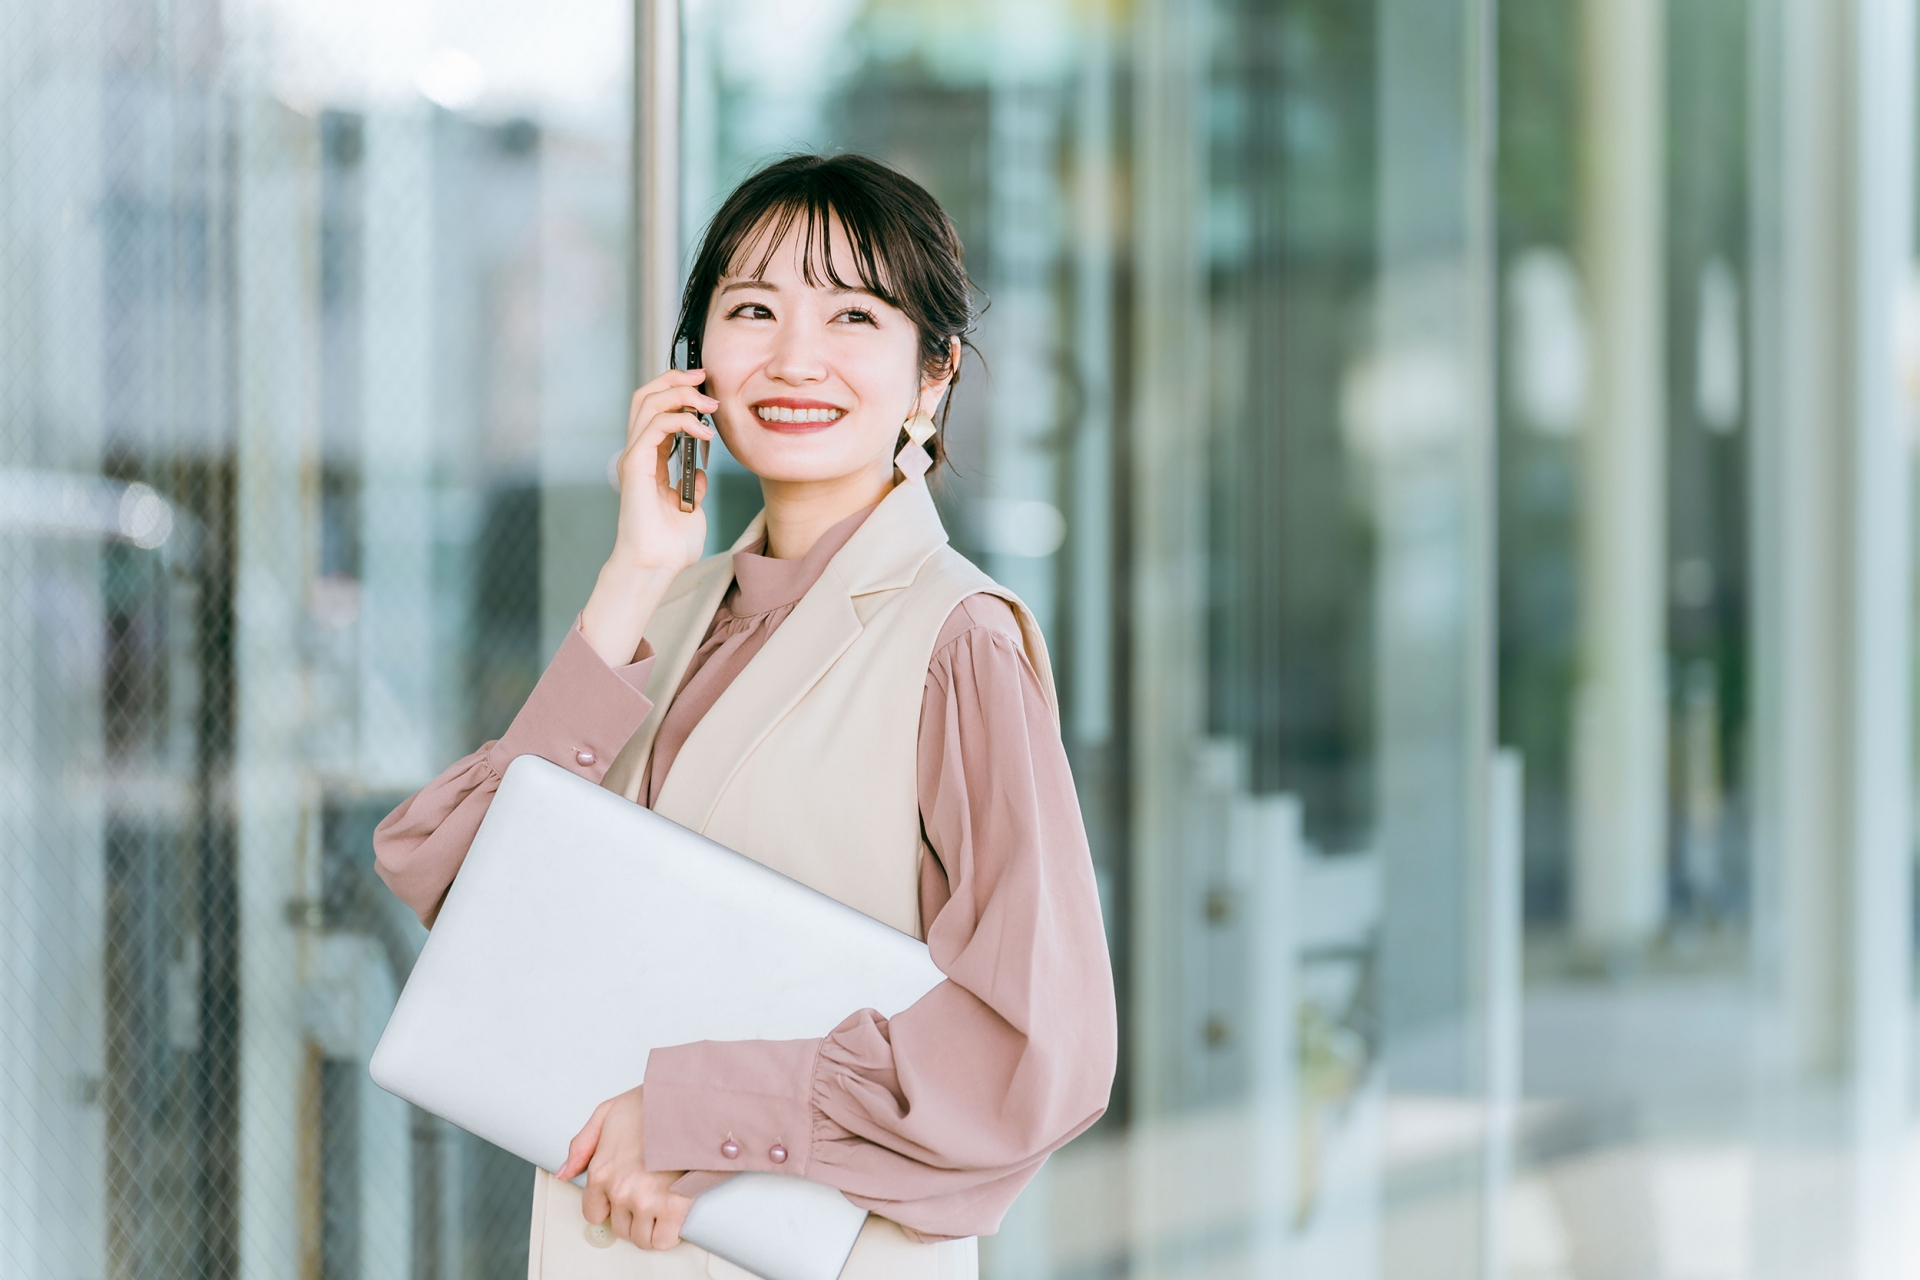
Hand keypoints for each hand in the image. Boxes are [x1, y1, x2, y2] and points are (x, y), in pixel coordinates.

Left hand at [556, 1085, 693, 1250]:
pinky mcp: (674, 1206)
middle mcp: (620, 1190)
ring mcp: (647, 1200)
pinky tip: (672, 1218)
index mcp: (601, 1171)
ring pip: (641, 1238)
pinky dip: (667, 1234)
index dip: (609, 1206)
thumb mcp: (606, 1113)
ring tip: (659, 1208)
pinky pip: (663, 1240)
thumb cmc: (652, 1103)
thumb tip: (564, 1173)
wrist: (691, 1101)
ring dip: (649, 1228)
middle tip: (645, 1199)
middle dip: (631, 1217)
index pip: (594, 1213)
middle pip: (619, 1228)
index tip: (622, 1199)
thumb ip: (581, 1145)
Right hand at [608, 370, 717, 575]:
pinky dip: (681, 420)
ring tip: (708, 403)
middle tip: (703, 376)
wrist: (657, 565)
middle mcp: (638, 453)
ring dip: (680, 394)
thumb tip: (702, 472)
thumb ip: (694, 486)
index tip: (705, 385)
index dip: (677, 390)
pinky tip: (703, 430)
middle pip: (647, 396)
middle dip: (675, 379)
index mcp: (650, 460)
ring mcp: (634, 457)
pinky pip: (655, 427)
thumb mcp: (692, 508)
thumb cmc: (670, 545)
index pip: (656, 409)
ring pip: (648, 403)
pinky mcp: (635, 465)